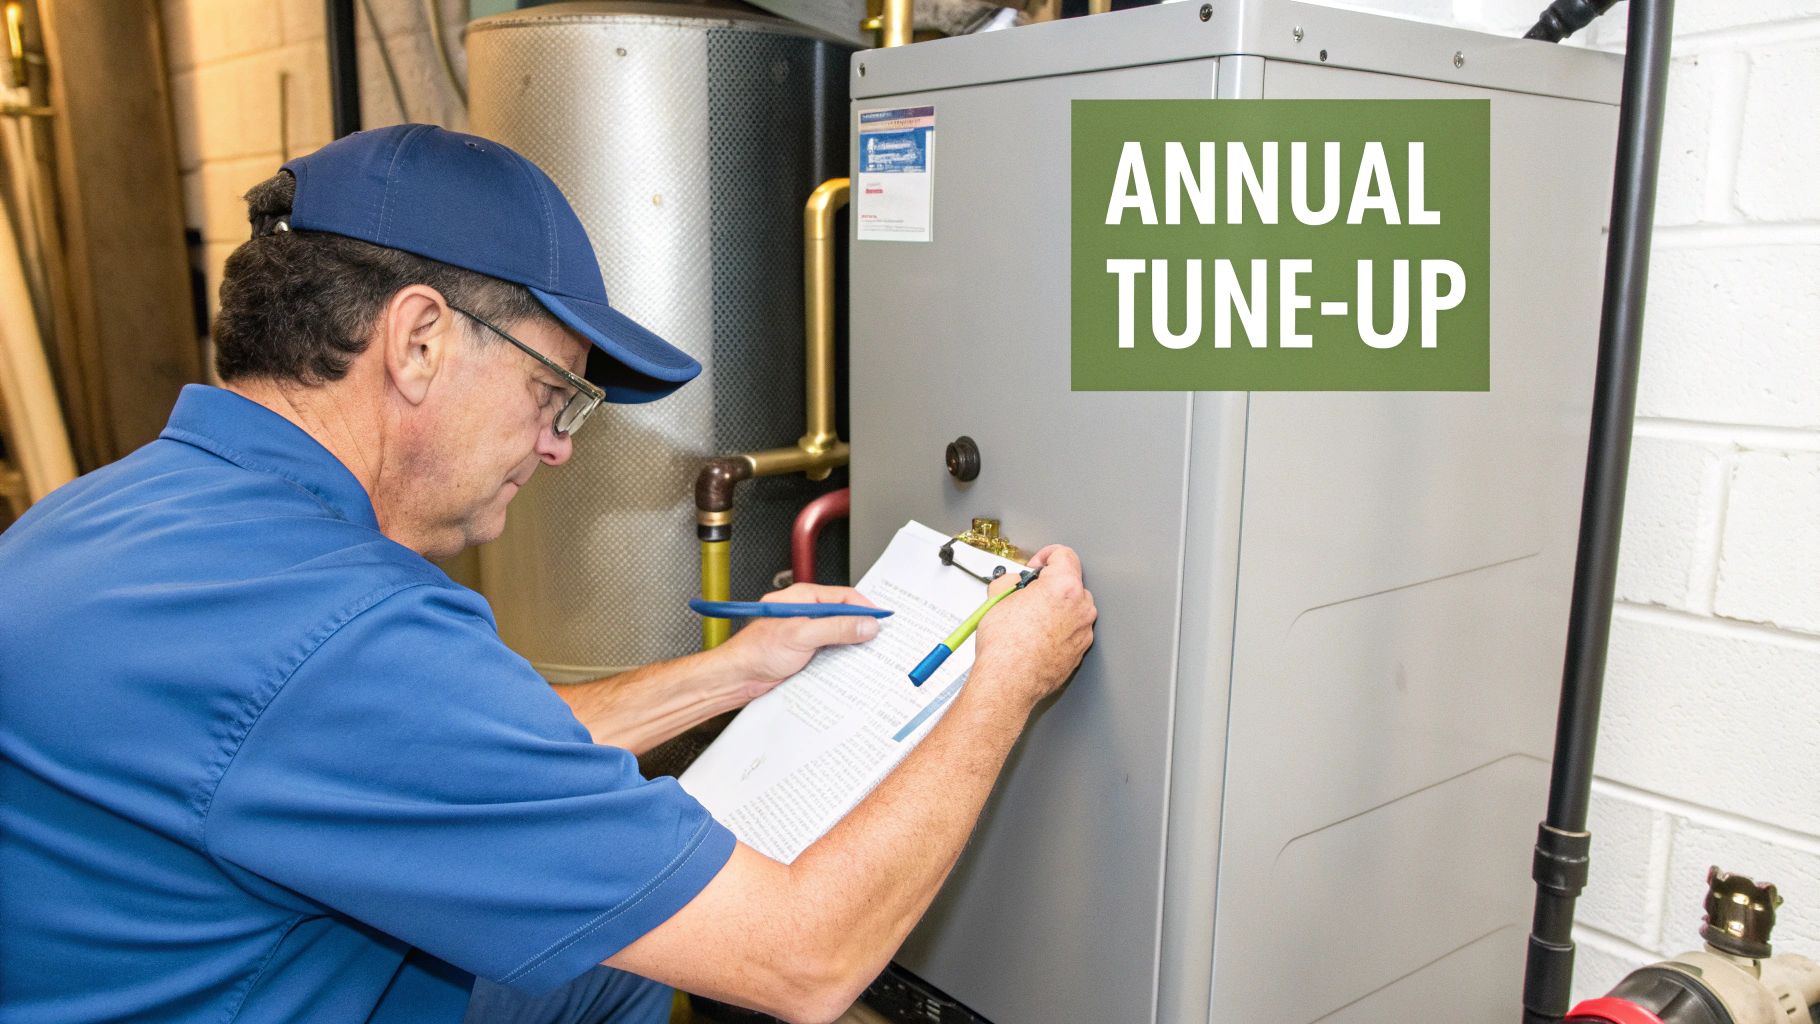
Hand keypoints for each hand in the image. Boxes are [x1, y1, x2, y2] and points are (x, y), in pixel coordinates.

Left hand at [715, 582, 882, 702]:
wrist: (737, 677)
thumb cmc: (756, 651)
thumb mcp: (801, 635)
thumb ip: (835, 628)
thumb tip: (865, 624)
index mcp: (803, 598)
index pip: (843, 596)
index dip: (865, 608)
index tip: (882, 620)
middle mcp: (805, 612)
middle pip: (843, 614)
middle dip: (861, 625)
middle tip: (880, 638)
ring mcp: (805, 632)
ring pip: (838, 633)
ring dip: (851, 643)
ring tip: (868, 652)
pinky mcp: (804, 651)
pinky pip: (830, 650)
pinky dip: (841, 656)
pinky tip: (848, 665)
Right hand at [972, 545, 1096, 711]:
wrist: (1008, 681)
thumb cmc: (1005, 646)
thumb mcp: (998, 598)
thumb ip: (1010, 581)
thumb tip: (1013, 582)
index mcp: (1064, 586)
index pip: (1063, 555)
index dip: (1045, 556)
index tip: (1035, 566)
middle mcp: (1080, 607)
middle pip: (1070, 583)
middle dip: (1049, 586)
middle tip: (1026, 596)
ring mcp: (1083, 630)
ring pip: (1072, 609)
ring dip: (1054, 609)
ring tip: (1028, 621)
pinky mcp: (1080, 650)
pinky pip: (1071, 631)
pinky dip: (1057, 630)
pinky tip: (1035, 638)